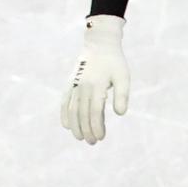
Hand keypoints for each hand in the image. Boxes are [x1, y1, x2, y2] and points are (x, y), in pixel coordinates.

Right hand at [61, 15, 129, 143]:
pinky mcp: (69, 83)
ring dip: (75, 126)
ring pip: (72, 110)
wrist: (99, 44)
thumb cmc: (114, 62)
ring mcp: (74, 85)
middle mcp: (83, 86)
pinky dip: (64, 114)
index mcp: (97, 85)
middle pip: (82, 113)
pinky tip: (67, 126)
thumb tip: (120, 114)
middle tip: (92, 142)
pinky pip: (64, 101)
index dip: (97, 126)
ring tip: (80, 138)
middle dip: (86, 130)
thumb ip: (122, 95)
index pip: (95, 111)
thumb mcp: (123, 77)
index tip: (101, 138)